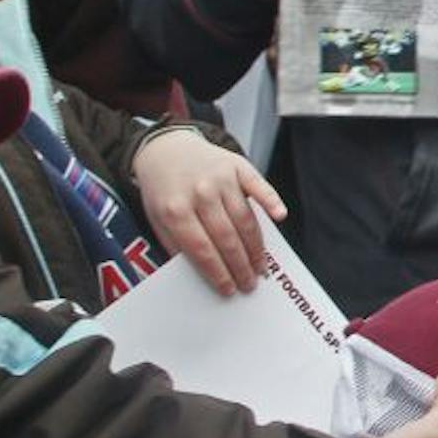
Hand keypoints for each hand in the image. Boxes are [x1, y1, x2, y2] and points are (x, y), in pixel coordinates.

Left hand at [134, 129, 285, 295]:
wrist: (165, 148)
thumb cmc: (164, 189)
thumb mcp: (157, 219)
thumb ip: (176, 245)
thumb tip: (203, 273)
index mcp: (175, 210)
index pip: (202, 249)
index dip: (218, 272)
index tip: (229, 289)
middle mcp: (199, 193)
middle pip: (227, 237)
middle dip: (240, 266)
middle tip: (249, 284)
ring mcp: (220, 178)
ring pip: (245, 218)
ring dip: (256, 247)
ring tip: (260, 267)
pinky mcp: (237, 165)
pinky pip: (258, 186)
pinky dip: (271, 201)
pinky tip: (279, 217)